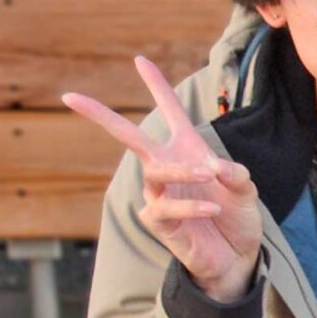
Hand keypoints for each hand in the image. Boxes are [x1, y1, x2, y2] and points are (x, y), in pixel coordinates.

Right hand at [62, 56, 263, 302]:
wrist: (237, 257)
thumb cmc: (236, 217)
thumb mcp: (245, 189)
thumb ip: (235, 173)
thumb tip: (213, 165)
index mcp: (187, 150)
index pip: (170, 112)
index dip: (156, 86)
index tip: (140, 60)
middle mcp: (167, 168)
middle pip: (128, 137)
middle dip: (100, 116)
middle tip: (71, 97)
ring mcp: (159, 194)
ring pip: (155, 171)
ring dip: (182, 169)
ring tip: (208, 173)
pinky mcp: (159, 221)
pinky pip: (165, 207)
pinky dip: (190, 204)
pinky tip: (212, 207)